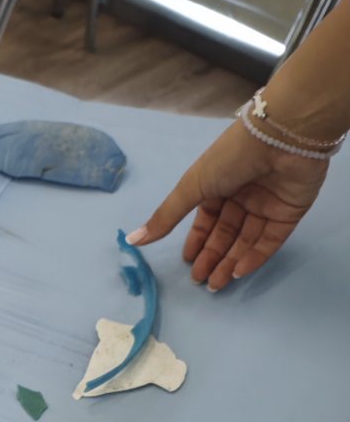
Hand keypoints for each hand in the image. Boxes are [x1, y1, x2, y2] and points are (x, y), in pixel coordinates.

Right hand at [128, 117, 328, 290]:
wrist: (281, 137)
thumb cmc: (231, 158)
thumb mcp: (191, 186)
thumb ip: (165, 216)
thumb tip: (132, 240)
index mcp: (218, 186)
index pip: (206, 220)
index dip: (198, 241)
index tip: (189, 263)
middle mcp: (242, 195)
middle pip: (225, 234)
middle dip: (212, 257)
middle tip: (200, 281)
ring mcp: (267, 204)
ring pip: (246, 240)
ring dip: (231, 262)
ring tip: (216, 285)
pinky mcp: (289, 212)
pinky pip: (270, 240)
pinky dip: (254, 257)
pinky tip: (238, 272)